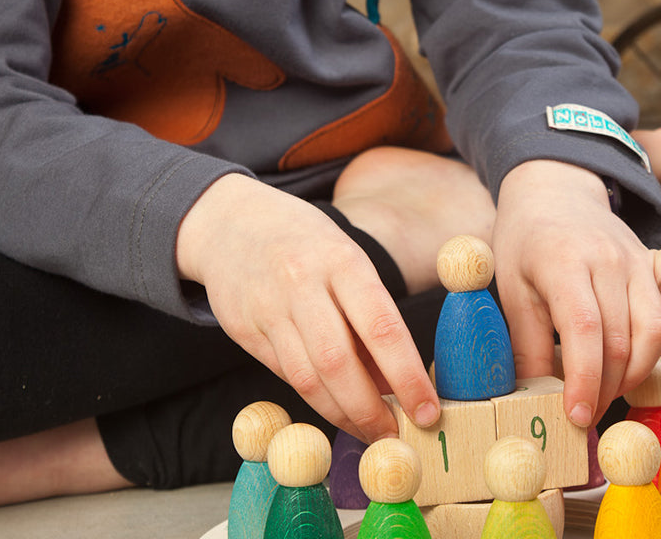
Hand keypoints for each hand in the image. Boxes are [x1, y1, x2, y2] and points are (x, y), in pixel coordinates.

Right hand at [176, 174, 439, 441]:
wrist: (232, 223)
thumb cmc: (307, 243)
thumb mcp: (348, 260)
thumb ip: (369, 315)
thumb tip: (396, 381)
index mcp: (342, 260)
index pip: (381, 327)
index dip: (407, 376)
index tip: (428, 411)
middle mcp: (303, 284)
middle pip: (339, 363)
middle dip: (370, 409)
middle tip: (393, 436)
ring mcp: (268, 309)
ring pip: (307, 378)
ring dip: (341, 414)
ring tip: (367, 431)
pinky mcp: (243, 331)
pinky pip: (283, 375)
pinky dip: (313, 396)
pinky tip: (332, 405)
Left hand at [492, 160, 660, 428]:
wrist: (550, 191)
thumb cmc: (526, 242)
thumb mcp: (510, 289)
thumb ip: (526, 343)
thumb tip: (536, 397)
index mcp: (564, 262)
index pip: (584, 328)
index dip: (584, 378)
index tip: (576, 416)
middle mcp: (607, 258)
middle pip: (620, 338)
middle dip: (606, 388)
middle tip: (585, 414)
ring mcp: (635, 257)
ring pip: (654, 327)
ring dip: (636, 372)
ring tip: (611, 392)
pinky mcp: (653, 259)